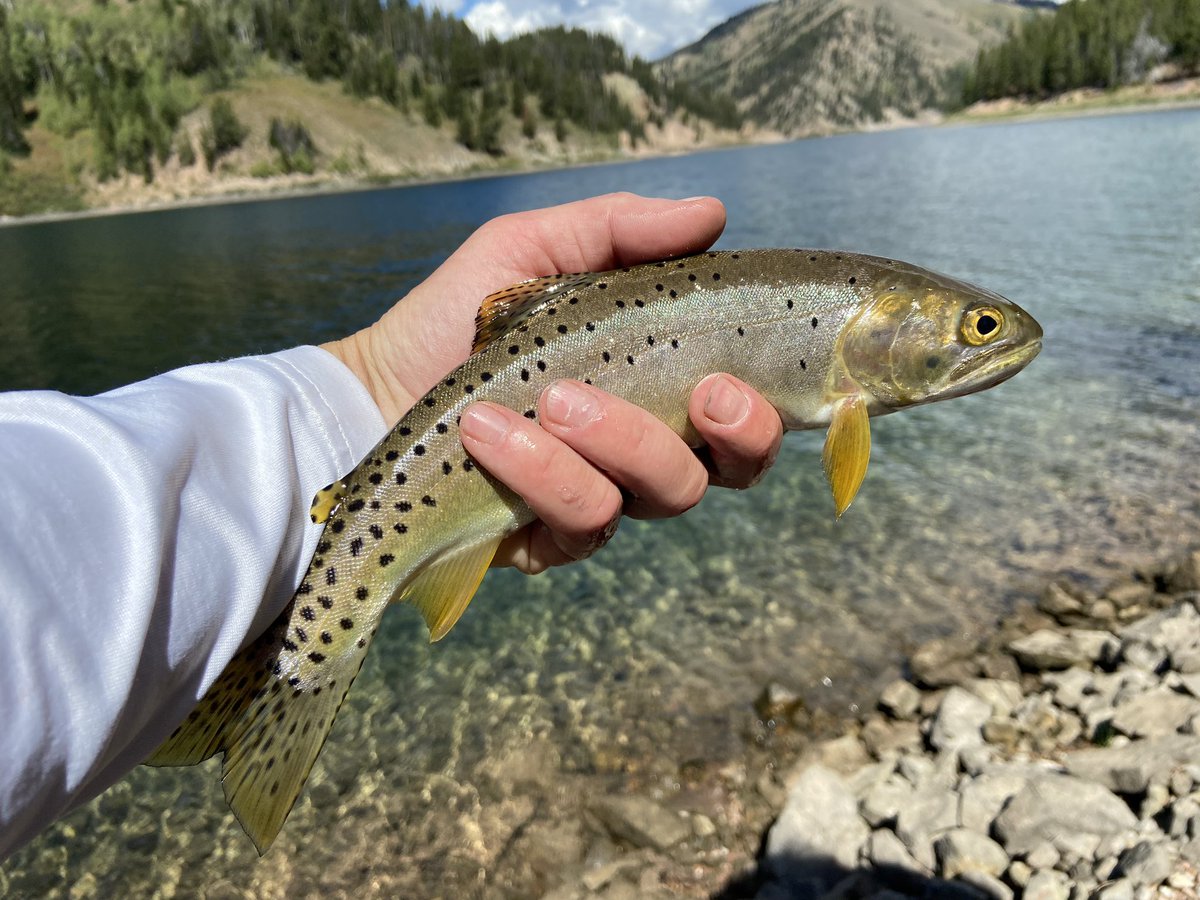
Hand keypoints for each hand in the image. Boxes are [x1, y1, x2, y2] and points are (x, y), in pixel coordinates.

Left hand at [322, 193, 783, 572]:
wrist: (374, 388)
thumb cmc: (459, 318)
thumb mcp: (532, 250)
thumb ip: (620, 230)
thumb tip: (713, 214)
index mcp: (658, 386)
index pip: (744, 411)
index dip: (767, 409)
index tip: (735, 377)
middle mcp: (645, 449)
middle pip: (732, 468)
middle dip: (731, 435)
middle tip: (702, 393)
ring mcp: (604, 496)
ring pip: (663, 496)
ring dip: (617, 441)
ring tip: (548, 399)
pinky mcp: (553, 538)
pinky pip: (584, 523)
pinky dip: (543, 473)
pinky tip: (489, 432)